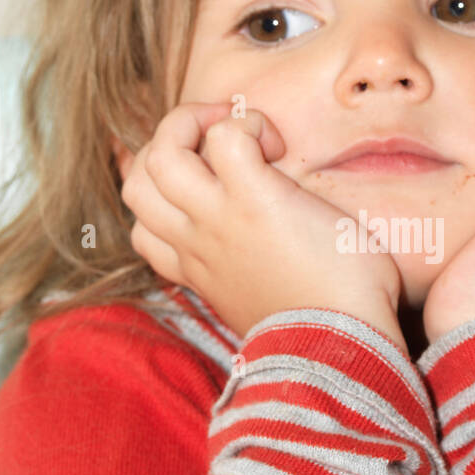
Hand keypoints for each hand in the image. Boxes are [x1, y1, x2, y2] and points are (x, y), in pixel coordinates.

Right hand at [117, 103, 407, 347]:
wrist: (338, 350)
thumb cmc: (326, 331)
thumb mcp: (272, 306)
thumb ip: (259, 278)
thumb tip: (286, 264)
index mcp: (200, 272)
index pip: (144, 232)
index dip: (161, 199)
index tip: (207, 191)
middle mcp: (198, 243)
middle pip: (136, 184)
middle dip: (167, 148)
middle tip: (218, 146)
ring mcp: (218, 220)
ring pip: (159, 155)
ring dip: (192, 125)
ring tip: (238, 131)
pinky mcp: (254, 199)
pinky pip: (226, 137)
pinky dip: (247, 126)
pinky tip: (277, 145)